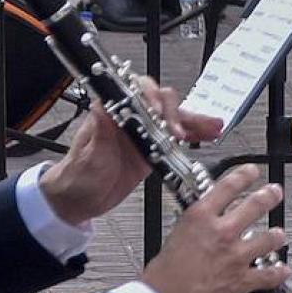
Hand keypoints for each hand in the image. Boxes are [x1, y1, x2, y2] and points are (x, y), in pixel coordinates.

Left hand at [39, 79, 221, 225]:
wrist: (80, 201)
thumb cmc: (78, 177)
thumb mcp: (88, 157)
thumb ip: (98, 133)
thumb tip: (102, 106)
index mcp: (111, 113)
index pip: (134, 91)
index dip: (149, 96)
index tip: (158, 111)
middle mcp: (130, 118)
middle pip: (159, 101)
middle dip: (174, 112)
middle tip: (179, 131)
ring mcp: (144, 132)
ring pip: (173, 117)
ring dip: (193, 120)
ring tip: (213, 126)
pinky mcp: (154, 148)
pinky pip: (177, 137)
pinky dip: (194, 134)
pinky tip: (210, 134)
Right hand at [139, 165, 289, 292]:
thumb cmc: (160, 280)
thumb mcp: (173, 238)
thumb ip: (195, 229)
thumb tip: (203, 225)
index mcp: (200, 218)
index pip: (228, 186)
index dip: (244, 175)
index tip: (252, 171)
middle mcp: (222, 233)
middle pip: (256, 205)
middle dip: (269, 195)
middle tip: (274, 193)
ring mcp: (235, 256)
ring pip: (269, 238)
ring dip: (277, 236)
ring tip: (279, 234)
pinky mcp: (242, 281)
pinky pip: (269, 275)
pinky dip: (278, 273)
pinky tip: (282, 270)